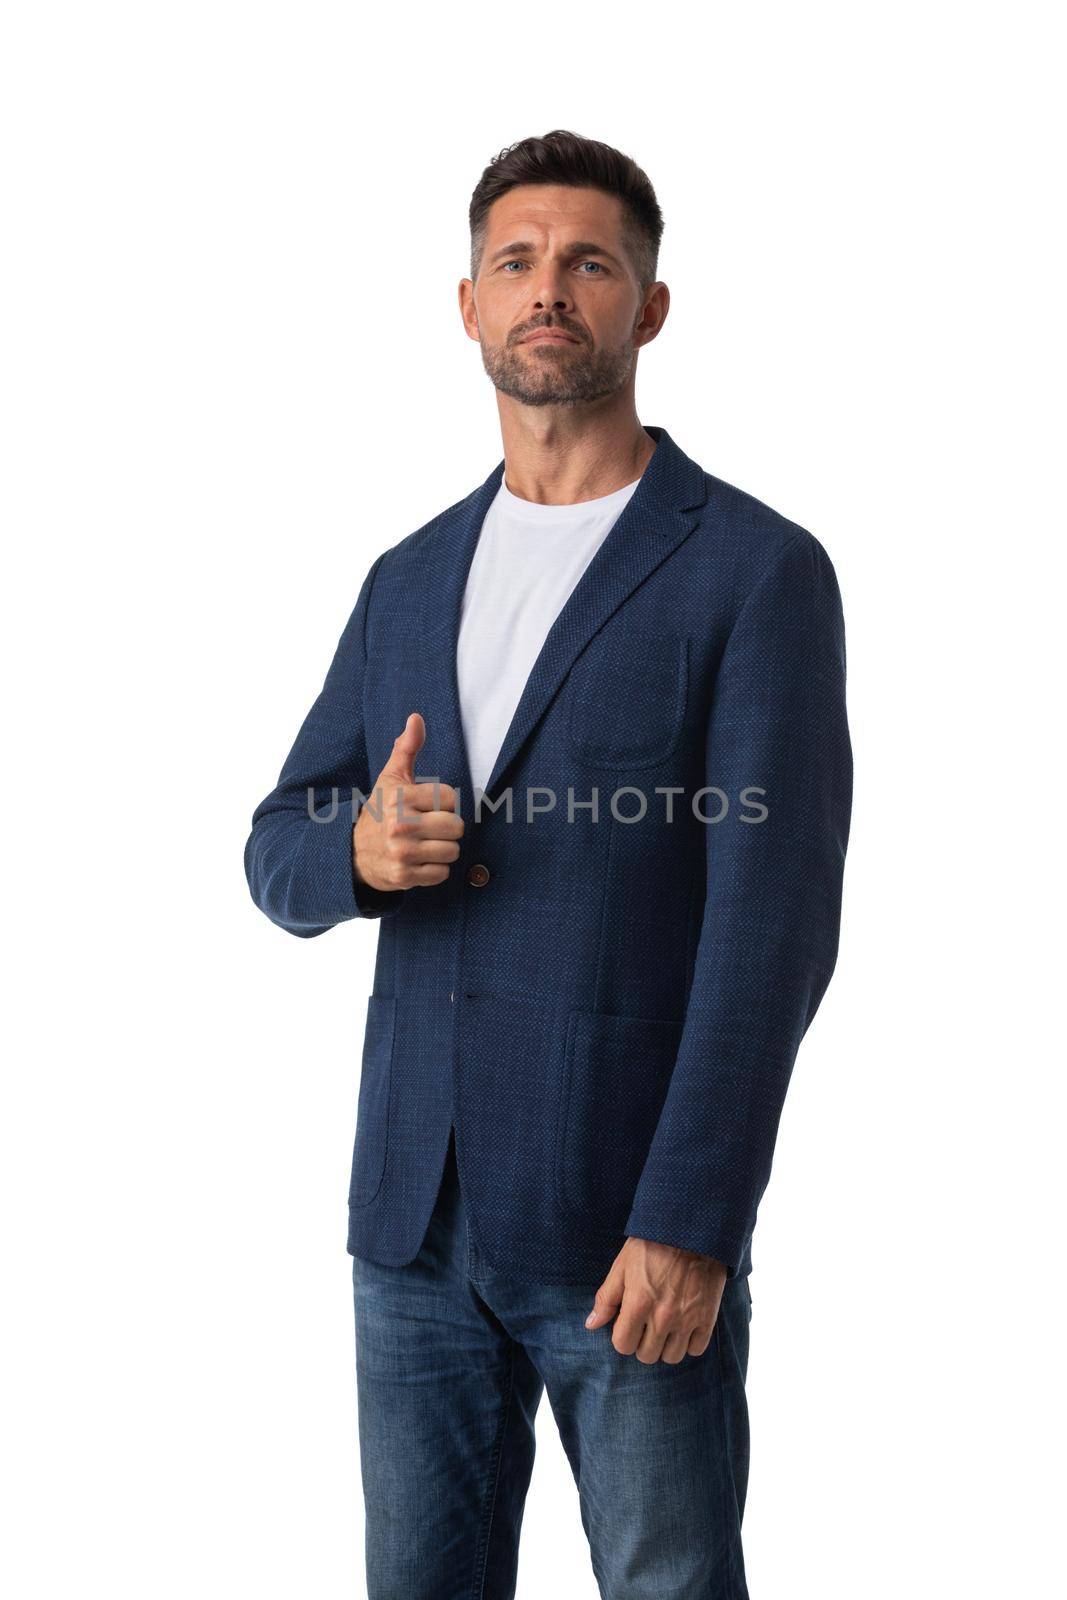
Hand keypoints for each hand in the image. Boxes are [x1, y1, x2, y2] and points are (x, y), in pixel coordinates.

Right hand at [353, 712, 463, 891]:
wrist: (352, 853)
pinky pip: (441, 873)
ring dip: (443, 850)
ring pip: (452, 851)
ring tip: (425, 844)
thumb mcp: (390, 778)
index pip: (449, 797)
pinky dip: (435, 870)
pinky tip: (419, 861)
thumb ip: (406, 749)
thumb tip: (416, 718)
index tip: (428, 806)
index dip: (444, 803)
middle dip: (447, 828)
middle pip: (455, 827)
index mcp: (400, 798)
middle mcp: (400, 825)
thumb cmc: (379, 811)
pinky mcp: (403, 877)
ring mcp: (402, 853)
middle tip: (429, 828)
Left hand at [584, 1237, 727, 1362]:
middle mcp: (662, 1317)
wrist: (691, 1230)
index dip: (622, 1336)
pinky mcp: (707, 1317)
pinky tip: (684, 1325)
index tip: (627, 1324)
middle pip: (647, 1355)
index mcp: (638, 1304)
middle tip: (646, 1324)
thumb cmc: (652, 1245)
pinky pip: (696, 1349)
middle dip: (642, 1342)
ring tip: (665, 1326)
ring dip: (665, 1345)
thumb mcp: (622, 1266)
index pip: (623, 1346)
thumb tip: (591, 1325)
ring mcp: (687, 1319)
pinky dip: (689, 1342)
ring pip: (672, 1357)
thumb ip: (606, 1298)